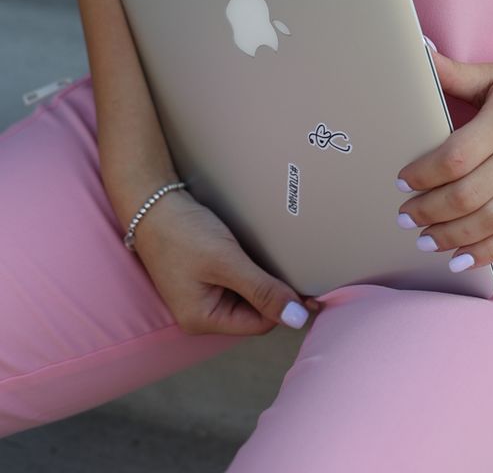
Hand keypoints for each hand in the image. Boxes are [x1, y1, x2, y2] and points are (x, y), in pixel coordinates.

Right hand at [131, 188, 320, 334]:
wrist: (152, 202)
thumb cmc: (183, 233)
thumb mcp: (226, 262)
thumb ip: (262, 290)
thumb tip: (297, 319)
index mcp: (202, 320)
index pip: (259, 323)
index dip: (283, 305)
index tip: (308, 285)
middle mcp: (201, 313)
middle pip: (254, 311)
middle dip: (272, 290)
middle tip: (293, 264)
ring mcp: (201, 294)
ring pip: (247, 294)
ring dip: (262, 278)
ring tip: (272, 255)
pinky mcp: (204, 276)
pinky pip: (236, 280)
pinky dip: (249, 268)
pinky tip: (255, 251)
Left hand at [395, 41, 492, 269]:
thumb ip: (453, 73)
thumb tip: (416, 51)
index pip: (457, 157)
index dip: (424, 174)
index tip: (402, 180)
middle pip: (470, 195)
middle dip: (430, 211)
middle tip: (404, 216)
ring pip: (491, 221)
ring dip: (452, 237)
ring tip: (424, 239)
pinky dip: (487, 252)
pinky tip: (460, 259)